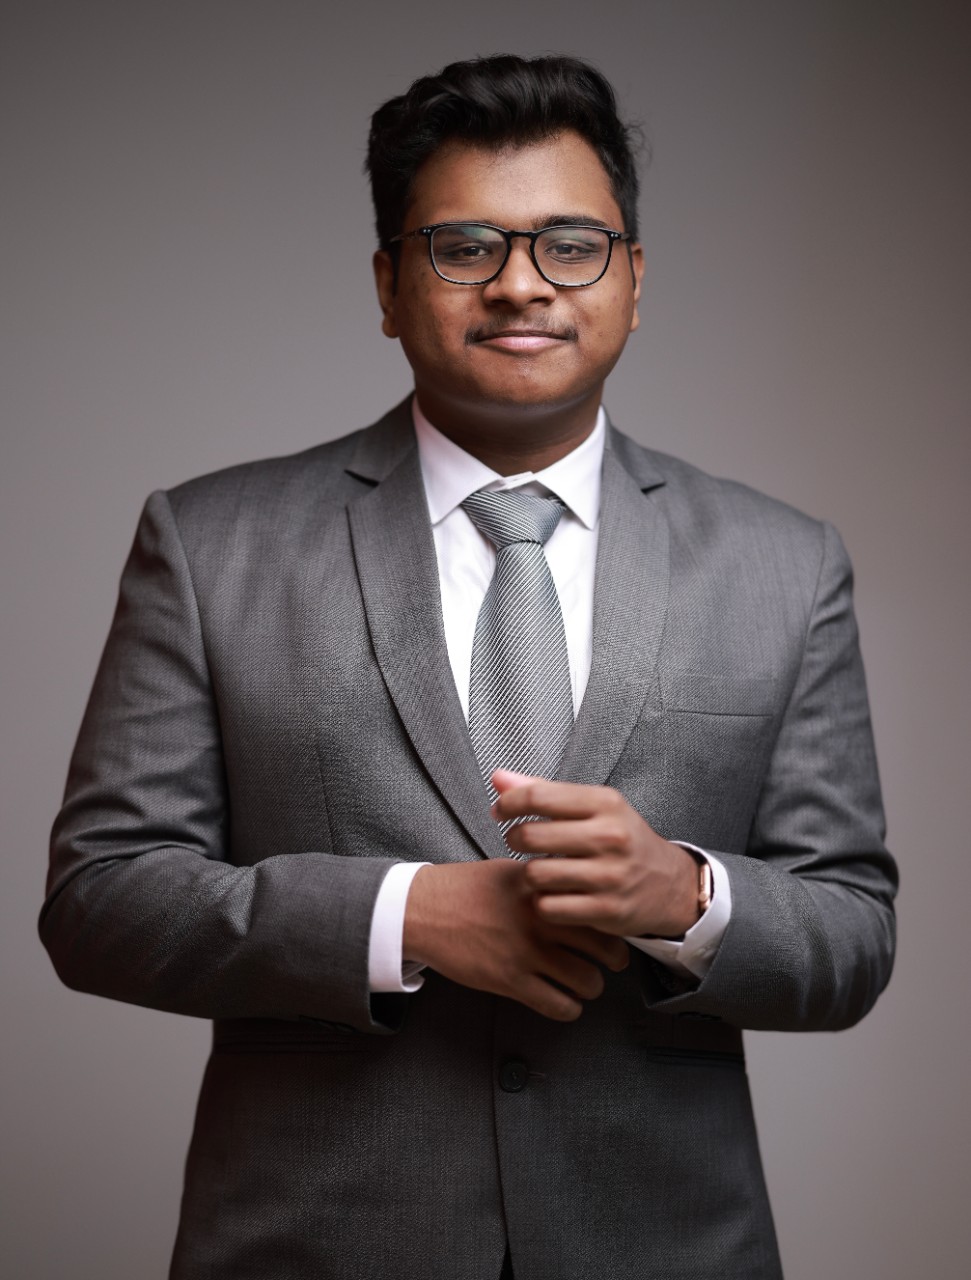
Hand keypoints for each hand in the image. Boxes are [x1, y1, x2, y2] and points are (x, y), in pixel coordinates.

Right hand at [403, 857, 629, 1021]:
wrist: (423, 910)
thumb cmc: (463, 889)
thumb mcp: (510, 871)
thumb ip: (544, 882)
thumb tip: (575, 889)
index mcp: (544, 887)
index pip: (597, 905)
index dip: (613, 920)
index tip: (615, 926)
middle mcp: (542, 918)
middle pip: (604, 945)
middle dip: (615, 959)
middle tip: (615, 961)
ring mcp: (527, 951)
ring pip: (587, 980)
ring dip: (592, 986)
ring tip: (588, 984)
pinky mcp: (511, 980)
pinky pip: (558, 1005)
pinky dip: (569, 1009)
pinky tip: (566, 1003)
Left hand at [492, 770, 701, 939]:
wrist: (669, 884)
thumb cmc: (623, 840)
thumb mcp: (594, 807)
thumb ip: (545, 791)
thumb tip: (499, 778)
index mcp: (605, 803)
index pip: (538, 796)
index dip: (508, 803)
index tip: (501, 811)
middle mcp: (610, 837)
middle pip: (529, 836)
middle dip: (515, 839)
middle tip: (521, 842)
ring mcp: (609, 875)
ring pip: (535, 874)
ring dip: (530, 874)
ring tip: (543, 869)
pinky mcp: (606, 910)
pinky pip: (548, 907)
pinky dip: (544, 903)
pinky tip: (555, 894)